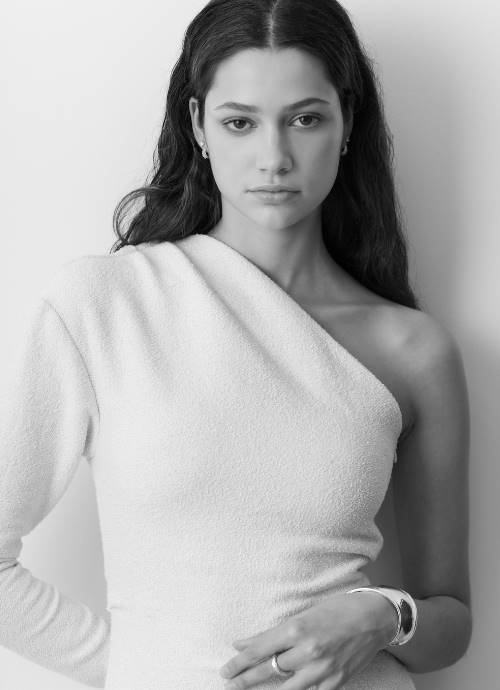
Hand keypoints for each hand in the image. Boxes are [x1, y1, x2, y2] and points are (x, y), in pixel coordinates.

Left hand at [219, 591, 396, 689]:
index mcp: (297, 629)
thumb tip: (243, 643)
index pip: (259, 651)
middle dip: (244, 678)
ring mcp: (322, 671)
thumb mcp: (302, 614)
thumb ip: (273, 633)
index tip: (226, 669)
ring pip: (284, 688)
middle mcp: (307, 651)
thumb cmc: (337, 609)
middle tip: (228, 682)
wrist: (374, 618)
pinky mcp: (334, 684)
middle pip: (267, 671)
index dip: (239, 662)